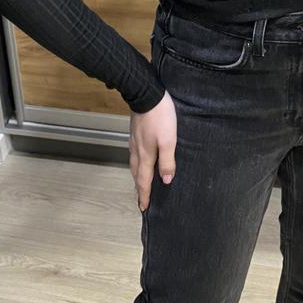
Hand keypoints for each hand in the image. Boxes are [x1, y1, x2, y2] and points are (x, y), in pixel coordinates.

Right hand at [129, 90, 176, 212]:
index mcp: (145, 156)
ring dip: (138, 177)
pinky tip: (142, 160)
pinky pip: (135, 154)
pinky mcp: (135, 133)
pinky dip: (138, 164)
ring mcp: (134, 141)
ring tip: (141, 184)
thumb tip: (166, 180)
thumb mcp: (169, 140)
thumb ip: (167, 161)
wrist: (146, 94)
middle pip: (137, 175)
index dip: (144, 195)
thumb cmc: (160, 117)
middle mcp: (137, 151)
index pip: (144, 181)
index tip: (144, 208)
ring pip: (135, 165)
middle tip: (142, 200)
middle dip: (139, 189)